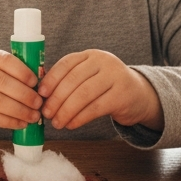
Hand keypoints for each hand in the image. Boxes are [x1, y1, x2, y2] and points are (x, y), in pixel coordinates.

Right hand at [0, 50, 42, 138]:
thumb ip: (12, 74)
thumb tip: (42, 83)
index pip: (4, 60)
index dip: (22, 71)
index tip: (36, 82)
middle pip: (2, 82)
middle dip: (24, 94)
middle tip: (39, 103)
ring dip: (19, 110)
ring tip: (34, 116)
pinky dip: (9, 121)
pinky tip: (21, 123)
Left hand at [38, 50, 162, 130]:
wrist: (139, 95)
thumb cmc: (106, 87)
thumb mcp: (89, 76)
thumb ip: (68, 80)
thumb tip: (40, 93)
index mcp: (90, 55)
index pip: (66, 64)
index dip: (51, 79)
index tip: (41, 94)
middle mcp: (103, 61)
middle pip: (73, 80)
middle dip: (56, 99)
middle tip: (46, 113)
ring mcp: (115, 77)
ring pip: (83, 95)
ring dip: (66, 111)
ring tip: (57, 123)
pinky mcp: (122, 95)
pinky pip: (95, 108)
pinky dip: (80, 118)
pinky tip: (71, 124)